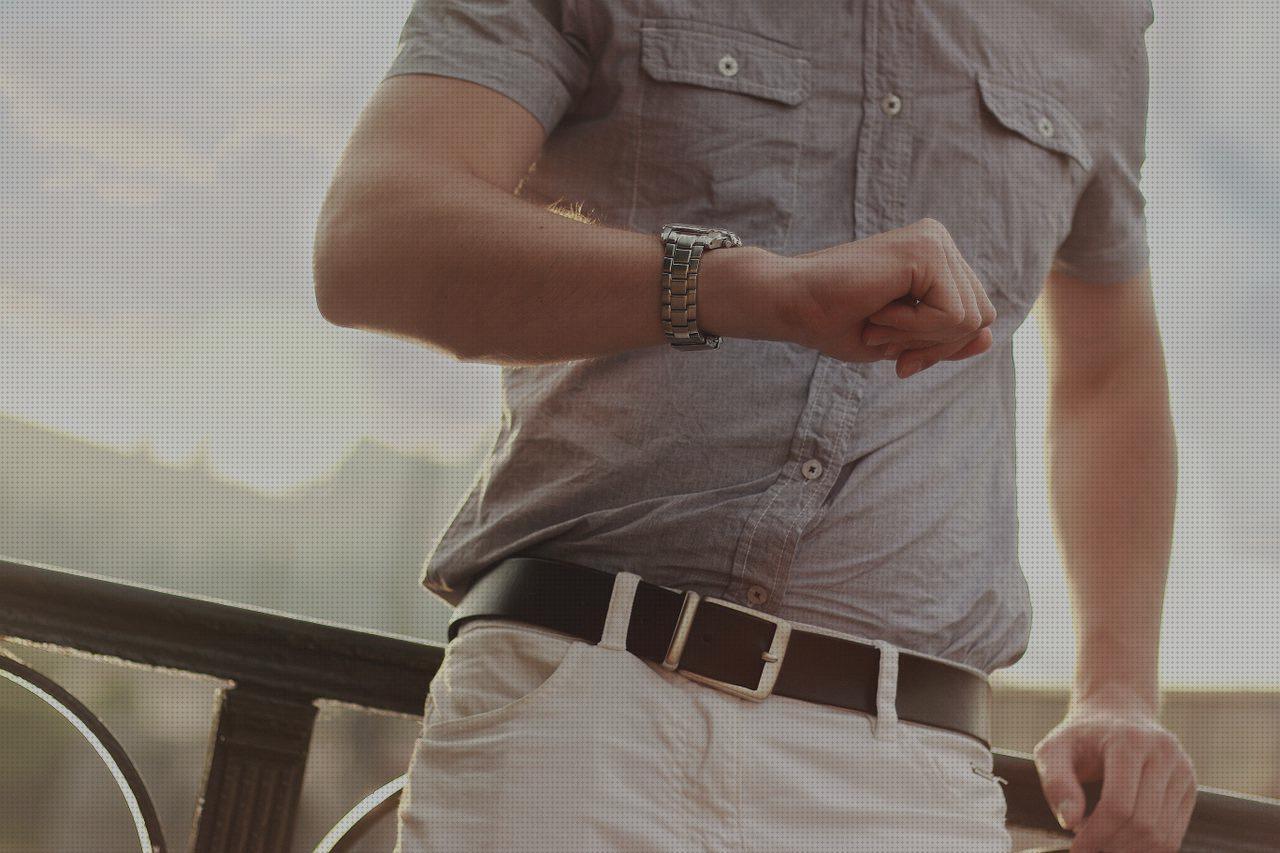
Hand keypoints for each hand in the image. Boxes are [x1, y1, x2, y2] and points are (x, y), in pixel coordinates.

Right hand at [782, 218, 995, 373]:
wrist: (792, 303)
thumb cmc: (835, 321)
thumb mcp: (902, 341)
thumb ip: (946, 339)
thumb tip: (990, 339)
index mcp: (936, 258)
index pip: (975, 317)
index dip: (940, 348)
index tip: (898, 357)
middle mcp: (940, 241)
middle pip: (981, 317)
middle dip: (936, 346)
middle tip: (884, 339)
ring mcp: (936, 240)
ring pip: (971, 319)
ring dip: (921, 338)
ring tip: (878, 322)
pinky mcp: (928, 248)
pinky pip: (953, 315)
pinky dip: (915, 329)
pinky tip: (879, 311)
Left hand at [1034, 690, 1196, 852]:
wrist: (1115, 712)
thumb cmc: (1080, 736)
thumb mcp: (1054, 750)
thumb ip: (1056, 783)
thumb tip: (1069, 822)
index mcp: (1129, 741)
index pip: (1118, 804)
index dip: (1096, 834)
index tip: (1077, 848)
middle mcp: (1163, 753)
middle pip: (1144, 823)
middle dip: (1113, 845)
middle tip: (1091, 846)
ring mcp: (1182, 769)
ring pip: (1163, 834)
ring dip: (1131, 849)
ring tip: (1105, 843)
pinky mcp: (1189, 785)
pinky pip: (1175, 832)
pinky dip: (1148, 846)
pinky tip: (1123, 840)